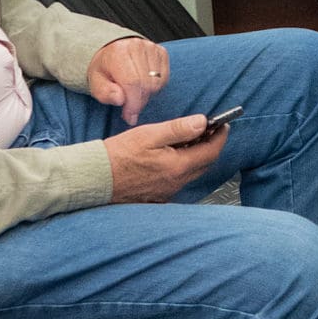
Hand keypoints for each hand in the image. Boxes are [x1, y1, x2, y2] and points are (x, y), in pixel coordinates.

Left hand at [87, 37, 169, 125]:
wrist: (112, 51)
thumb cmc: (104, 69)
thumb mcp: (96, 84)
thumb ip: (105, 93)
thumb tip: (120, 99)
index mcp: (118, 53)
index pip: (133, 82)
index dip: (133, 104)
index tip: (129, 117)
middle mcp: (136, 46)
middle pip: (147, 84)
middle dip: (139, 102)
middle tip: (131, 109)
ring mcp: (151, 48)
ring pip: (157, 83)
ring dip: (147, 95)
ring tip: (134, 95)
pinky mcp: (161, 52)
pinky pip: (164, 78)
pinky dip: (155, 87)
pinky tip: (144, 87)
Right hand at [103, 115, 228, 202]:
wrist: (95, 179)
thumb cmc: (117, 156)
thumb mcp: (149, 135)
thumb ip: (178, 129)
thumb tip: (202, 122)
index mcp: (177, 167)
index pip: (210, 151)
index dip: (220, 136)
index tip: (222, 125)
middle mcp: (175, 183)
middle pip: (204, 164)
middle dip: (211, 146)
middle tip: (209, 130)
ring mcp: (167, 192)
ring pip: (192, 173)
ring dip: (196, 157)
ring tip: (190, 140)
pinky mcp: (157, 196)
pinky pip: (178, 181)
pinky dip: (182, 167)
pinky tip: (172, 158)